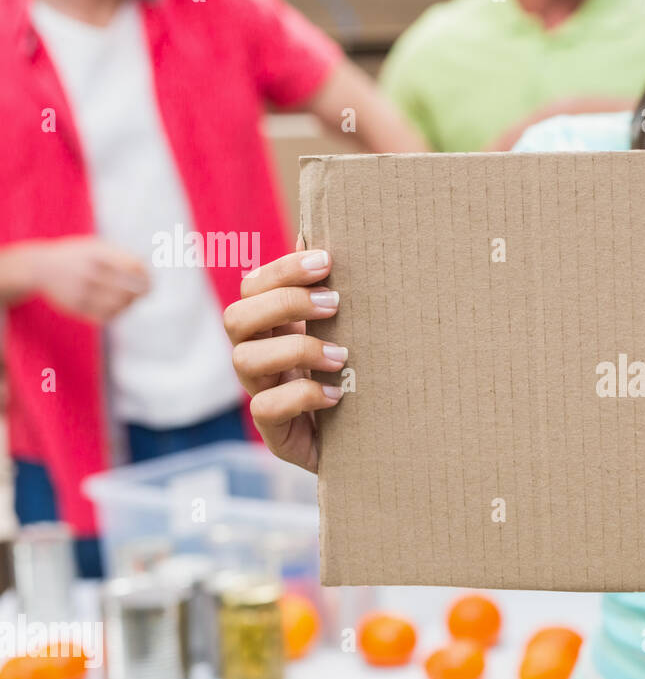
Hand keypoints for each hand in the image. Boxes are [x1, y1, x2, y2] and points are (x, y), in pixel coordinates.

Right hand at [30, 237, 149, 322]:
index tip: (150, 280)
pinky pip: (106, 315)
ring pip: (118, 304)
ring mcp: (81, 290)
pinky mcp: (75, 307)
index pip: (133, 267)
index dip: (147, 276)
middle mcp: (88, 271)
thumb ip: (122, 256)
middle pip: (128, 287)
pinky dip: (118, 313)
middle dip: (143, 291)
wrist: (38, 267)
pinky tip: (120, 307)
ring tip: (133, 299)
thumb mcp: (95, 247)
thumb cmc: (76, 256)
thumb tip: (147, 270)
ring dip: (131, 303)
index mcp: (96, 254)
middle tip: (147, 292)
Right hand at [224, 249, 345, 471]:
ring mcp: (263, 394)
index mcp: (273, 328)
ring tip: (341, 355)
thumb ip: (333, 293)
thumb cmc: (359, 379)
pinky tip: (338, 394)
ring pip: (244, 360)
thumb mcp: (350, 333)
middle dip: (284, 304)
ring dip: (295, 349)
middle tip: (334, 305)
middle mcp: (259, 357)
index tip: (327, 262)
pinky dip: (302, 395)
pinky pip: (265, 408)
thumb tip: (324, 235)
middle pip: (237, 317)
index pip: (254, 287)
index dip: (283, 270)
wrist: (374, 444)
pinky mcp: (275, 432)